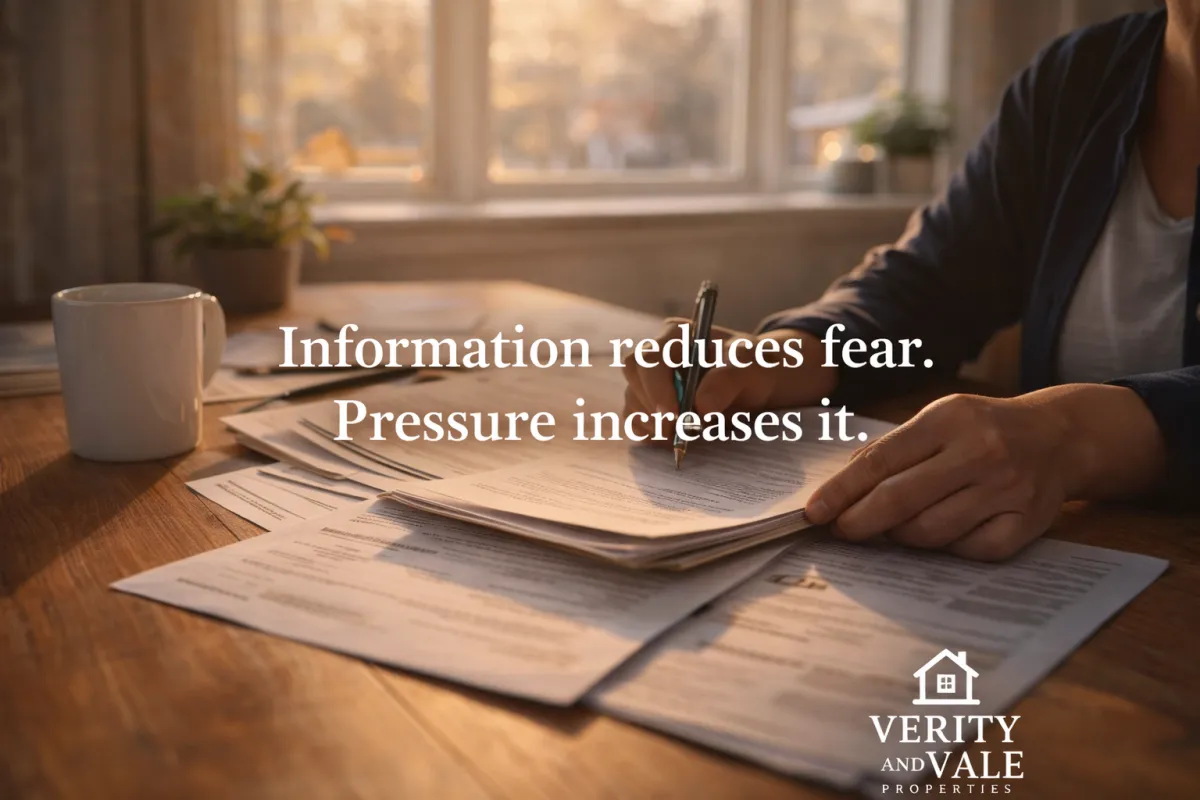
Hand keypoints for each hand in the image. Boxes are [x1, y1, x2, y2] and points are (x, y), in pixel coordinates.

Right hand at [621, 320, 836, 439]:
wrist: (756, 384)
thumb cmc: (753, 366)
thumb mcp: (752, 364)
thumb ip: (728, 378)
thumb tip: (700, 406)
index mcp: (677, 335)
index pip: (651, 357)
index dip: (656, 388)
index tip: (673, 416)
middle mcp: (658, 354)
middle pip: (633, 377)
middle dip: (651, 407)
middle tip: (676, 430)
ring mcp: (650, 380)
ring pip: (632, 401)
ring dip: (652, 423)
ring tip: (681, 434)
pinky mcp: (650, 404)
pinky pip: (636, 420)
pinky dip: (650, 433)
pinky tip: (672, 437)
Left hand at [804, 385, 1166, 560]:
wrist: (1060, 437)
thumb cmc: (983, 429)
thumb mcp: (938, 419)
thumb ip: (891, 449)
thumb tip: (839, 487)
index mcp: (949, 420)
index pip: (880, 461)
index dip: (841, 491)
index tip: (814, 513)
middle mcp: (980, 452)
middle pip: (900, 500)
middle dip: (859, 522)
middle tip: (841, 532)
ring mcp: (1005, 490)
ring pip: (929, 531)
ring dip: (900, 536)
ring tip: (896, 526)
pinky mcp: (1025, 524)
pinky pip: (966, 550)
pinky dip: (945, 548)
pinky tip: (944, 531)